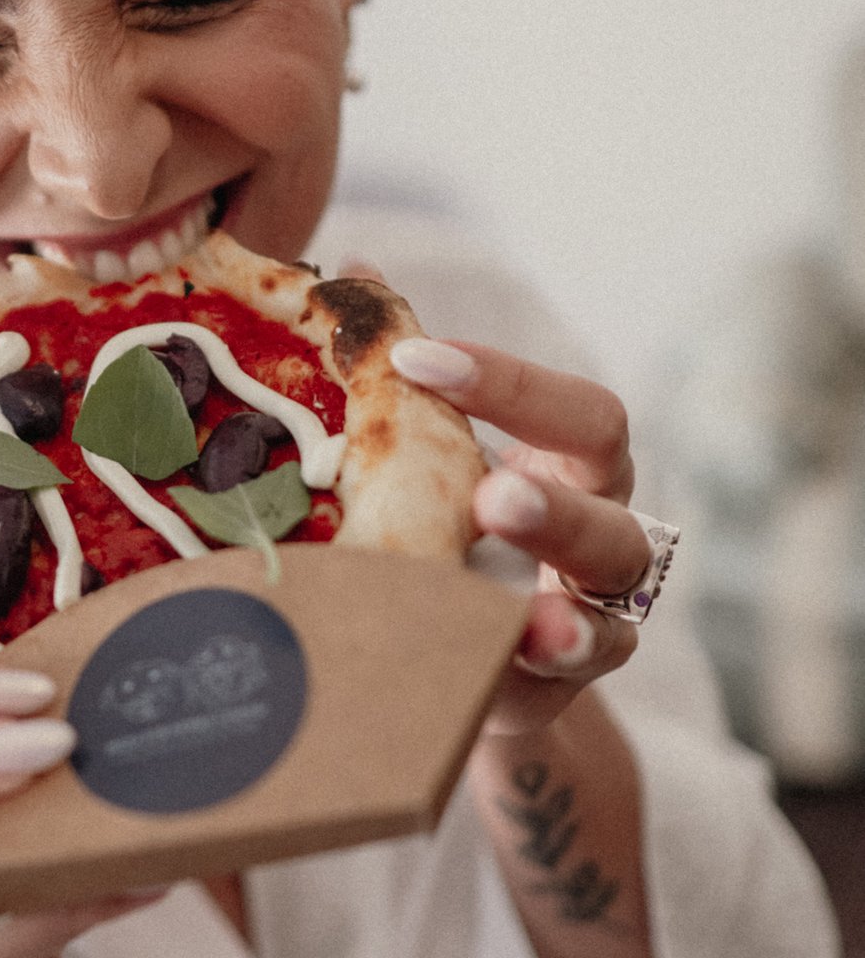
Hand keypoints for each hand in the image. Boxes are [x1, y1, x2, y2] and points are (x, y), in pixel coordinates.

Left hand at [387, 332, 648, 736]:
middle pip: (607, 506)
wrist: (460, 659)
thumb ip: (404, 378)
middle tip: (493, 494)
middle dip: (552, 502)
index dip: (506, 381)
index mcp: (573, 464)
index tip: (416, 358)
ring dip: (561, 606)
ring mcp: (595, 616)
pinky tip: (519, 662)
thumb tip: (350, 269)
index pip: (573, 412)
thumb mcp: (435, 459)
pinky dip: (540, 671)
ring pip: (606, 601)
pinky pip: (565, 682)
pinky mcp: (560, 688)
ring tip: (529, 612)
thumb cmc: (454, 528)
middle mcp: (602, 532)